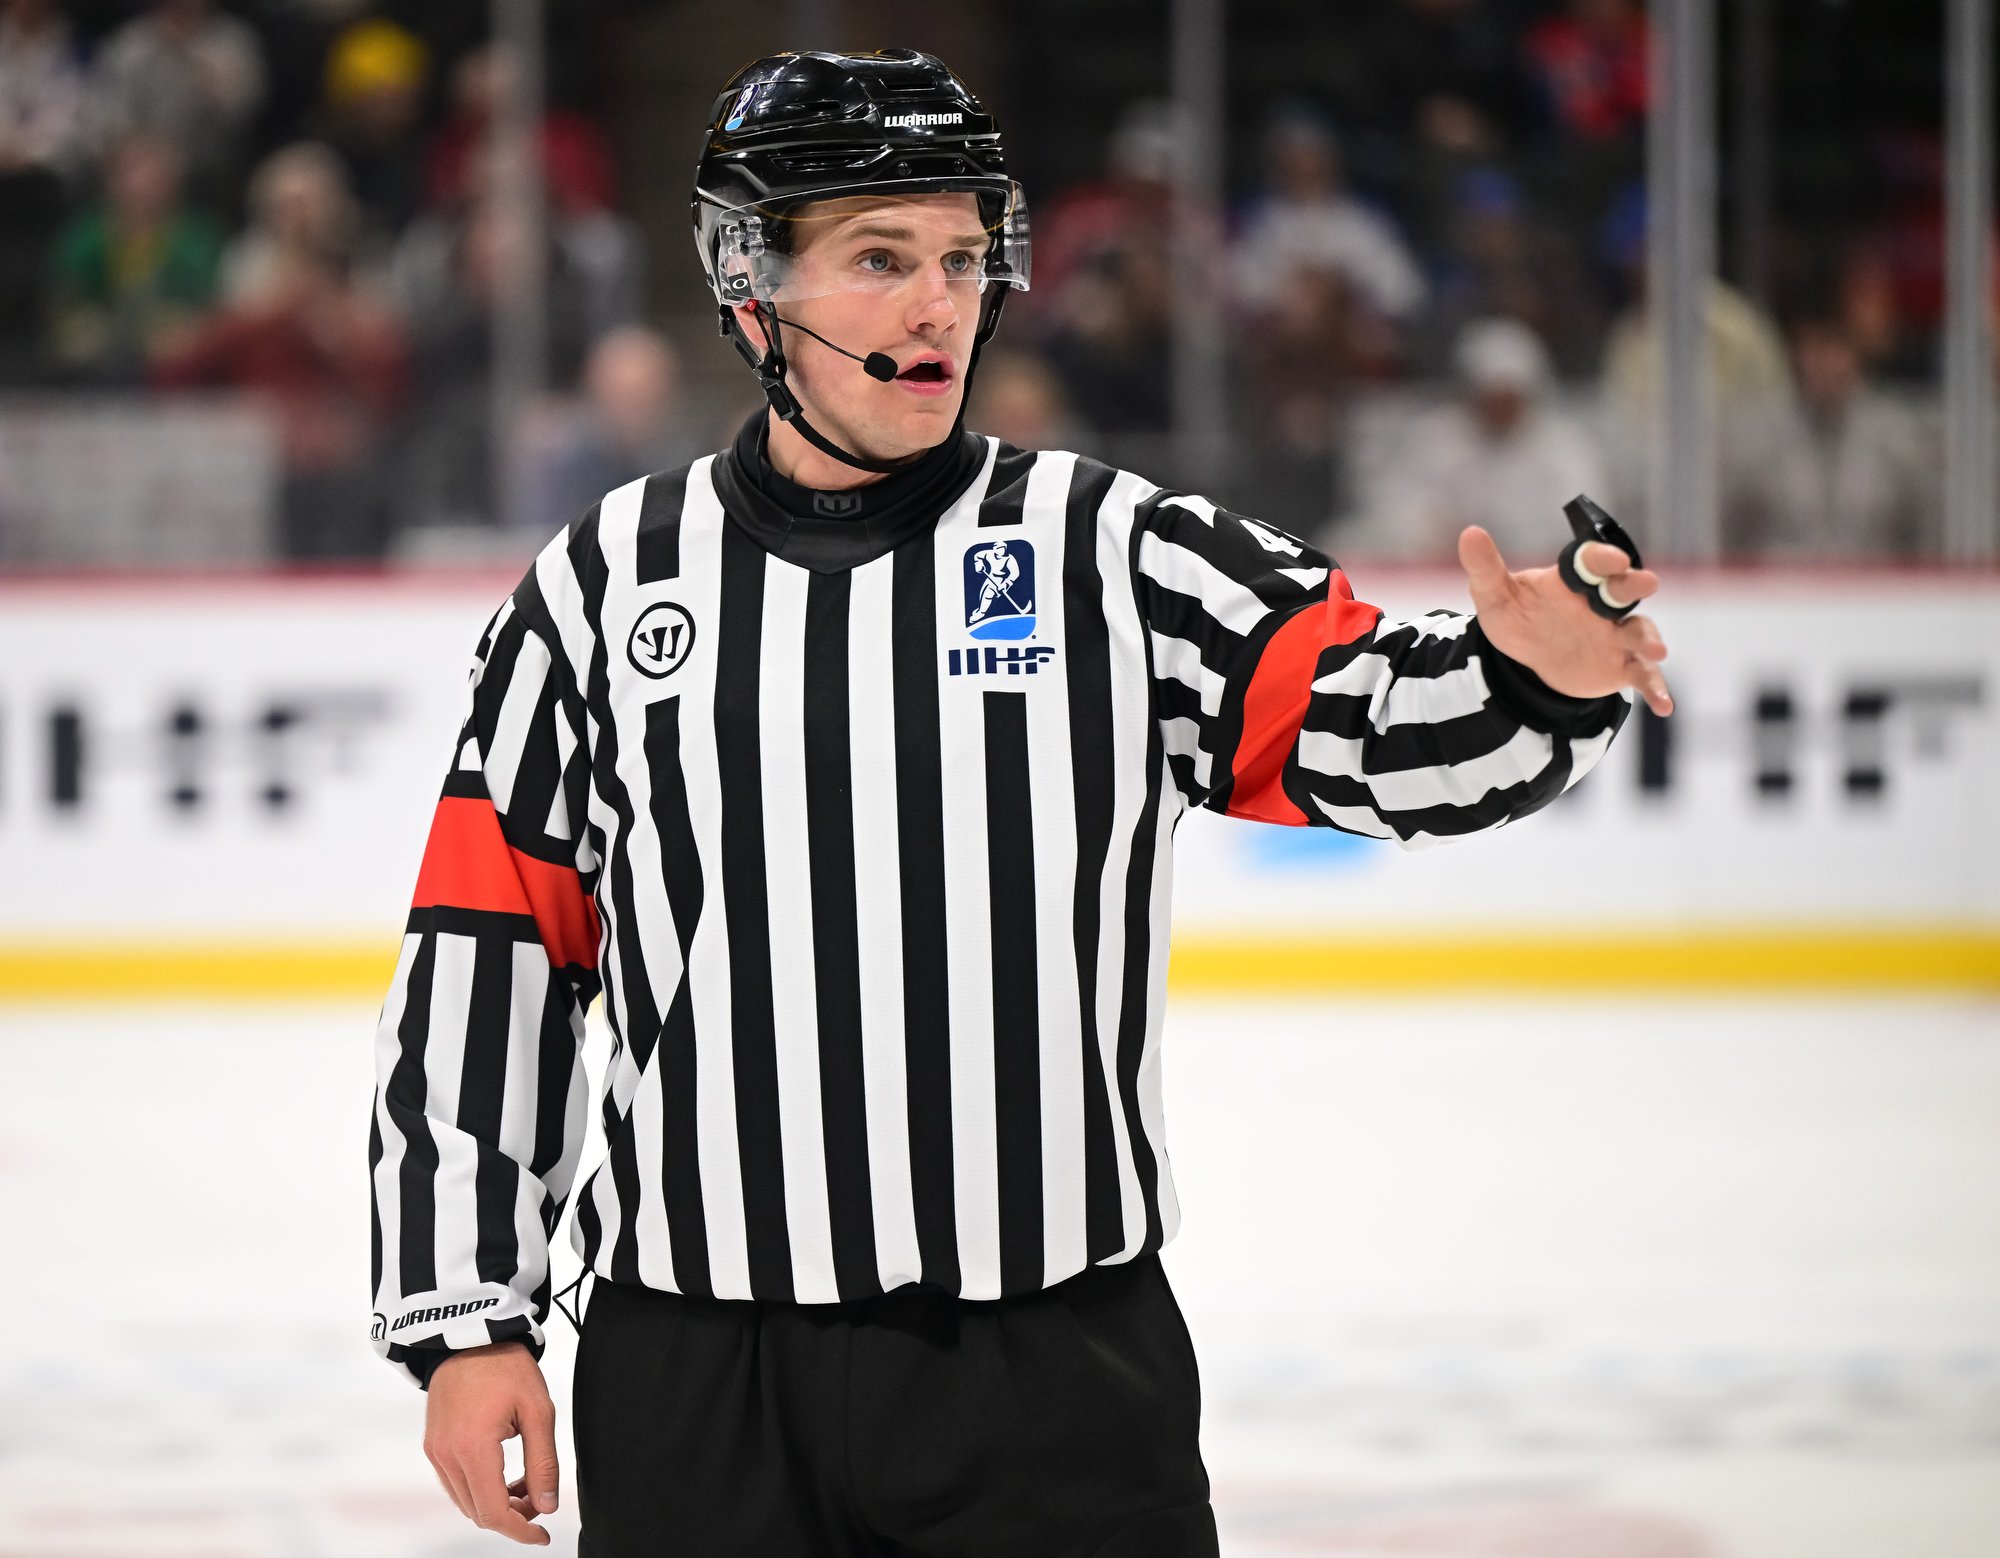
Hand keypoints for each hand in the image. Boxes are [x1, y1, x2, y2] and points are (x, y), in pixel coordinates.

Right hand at [423, 1340, 560, 1544]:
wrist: (470, 1336)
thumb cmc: (506, 1366)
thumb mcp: (539, 1411)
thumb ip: (544, 1463)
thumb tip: (547, 1507)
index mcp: (473, 1448)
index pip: (493, 1512)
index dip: (520, 1530)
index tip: (542, 1534)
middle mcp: (446, 1456)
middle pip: (477, 1513)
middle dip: (512, 1517)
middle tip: (540, 1501)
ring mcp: (435, 1452)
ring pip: (465, 1502)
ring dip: (496, 1504)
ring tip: (526, 1485)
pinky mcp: (433, 1446)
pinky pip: (455, 1484)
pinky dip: (480, 1489)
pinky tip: (504, 1475)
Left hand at [1458, 525, 1672, 716]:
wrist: (1525, 660)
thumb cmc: (1517, 616)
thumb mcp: (1494, 595)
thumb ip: (1485, 567)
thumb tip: (1469, 532)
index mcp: (1574, 580)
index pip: (1592, 562)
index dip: (1604, 559)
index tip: (1614, 560)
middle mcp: (1601, 603)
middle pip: (1623, 590)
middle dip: (1635, 586)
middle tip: (1646, 584)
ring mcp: (1615, 634)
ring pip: (1639, 632)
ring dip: (1649, 640)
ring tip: (1657, 652)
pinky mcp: (1621, 665)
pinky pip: (1642, 675)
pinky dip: (1655, 689)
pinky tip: (1664, 705)